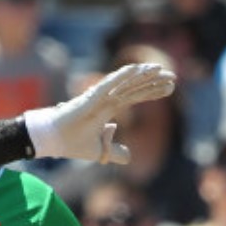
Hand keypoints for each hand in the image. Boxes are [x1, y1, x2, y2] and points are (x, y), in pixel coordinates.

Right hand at [23, 63, 176, 163]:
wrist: (52, 141)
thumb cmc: (71, 143)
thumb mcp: (99, 151)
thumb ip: (115, 151)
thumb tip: (129, 156)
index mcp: (109, 108)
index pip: (136, 95)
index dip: (153, 91)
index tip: (171, 87)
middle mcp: (106, 98)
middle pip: (135, 86)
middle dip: (154, 81)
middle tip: (174, 76)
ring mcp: (99, 96)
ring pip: (125, 82)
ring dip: (143, 75)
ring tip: (160, 69)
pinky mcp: (90, 97)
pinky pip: (110, 84)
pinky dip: (123, 75)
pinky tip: (136, 69)